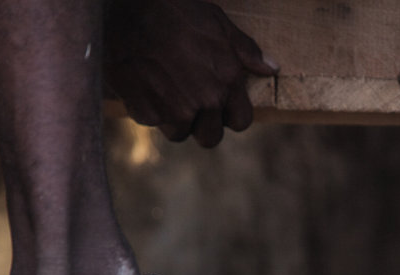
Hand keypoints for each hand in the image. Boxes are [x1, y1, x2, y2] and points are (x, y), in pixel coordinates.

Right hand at [104, 0, 277, 147]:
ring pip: (179, 133)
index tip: (219, 106)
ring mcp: (174, 110)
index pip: (241, 122)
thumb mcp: (217, 22)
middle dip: (203, 125)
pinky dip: (147, 109)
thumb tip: (271, 69)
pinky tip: (144, 84)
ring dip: (174, 119)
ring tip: (165, 91)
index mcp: (227, 83)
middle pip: (210, 137)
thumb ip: (246, 50)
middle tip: (190, 105)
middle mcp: (205, 101)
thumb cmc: (175, 11)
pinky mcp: (146, 112)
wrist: (128, 9)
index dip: (230, 115)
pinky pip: (151, 122)